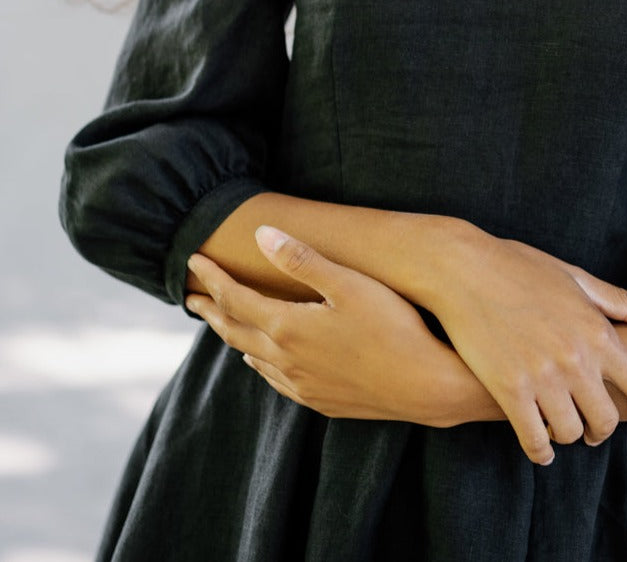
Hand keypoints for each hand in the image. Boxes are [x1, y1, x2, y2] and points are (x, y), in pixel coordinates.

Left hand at [186, 226, 500, 426]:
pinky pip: (275, 380)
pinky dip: (259, 361)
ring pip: (253, 357)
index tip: (194, 259)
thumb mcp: (349, 283)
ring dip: (232, 335)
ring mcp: (302, 385)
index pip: (235, 298)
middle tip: (190, 294)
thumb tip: (262, 234)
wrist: (427, 386)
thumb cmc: (394, 326)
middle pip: (235, 330)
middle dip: (211, 309)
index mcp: (287, 327)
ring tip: (222, 321)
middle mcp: (286, 360)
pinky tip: (263, 360)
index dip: (213, 277)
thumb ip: (302, 259)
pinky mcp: (321, 400)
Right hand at [424, 232, 626, 464]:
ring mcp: (541, 376)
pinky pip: (534, 439)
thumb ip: (620, 301)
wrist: (461, 268)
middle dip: (602, 428)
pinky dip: (540, 449)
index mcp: (597, 331)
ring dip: (567, 434)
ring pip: (570, 432)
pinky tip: (539, 444)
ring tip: (559, 425)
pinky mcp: (508, 389)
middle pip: (607, 420)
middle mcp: (575, 358)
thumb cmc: (517, 267)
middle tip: (592, 428)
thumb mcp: (574, 279)